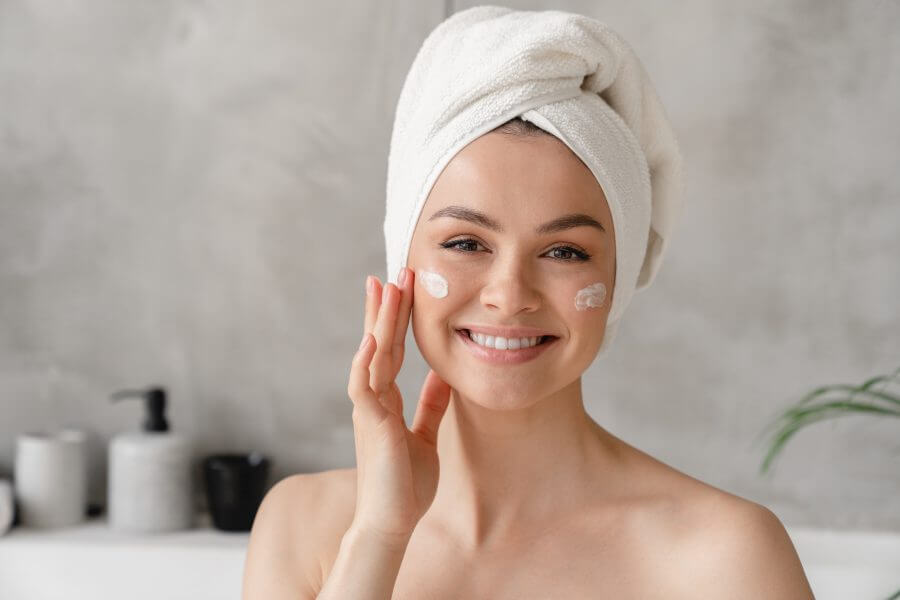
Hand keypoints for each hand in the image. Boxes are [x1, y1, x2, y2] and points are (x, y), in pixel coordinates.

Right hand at [346, 267, 451, 544]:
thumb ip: (430, 404)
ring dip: (380, 321)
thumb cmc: (406, 484)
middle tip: (392, 272)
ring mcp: (369, 410)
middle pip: (379, 343)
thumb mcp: (425, 435)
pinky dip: (367, 361)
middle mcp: (373, 399)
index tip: (400, 289)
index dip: (394, 319)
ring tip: (386, 288)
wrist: (393, 521)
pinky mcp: (371, 425)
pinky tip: (374, 336)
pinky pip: (365, 386)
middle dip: (386, 308)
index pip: (389, 350)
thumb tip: (443, 374)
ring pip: (373, 355)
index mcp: (385, 401)